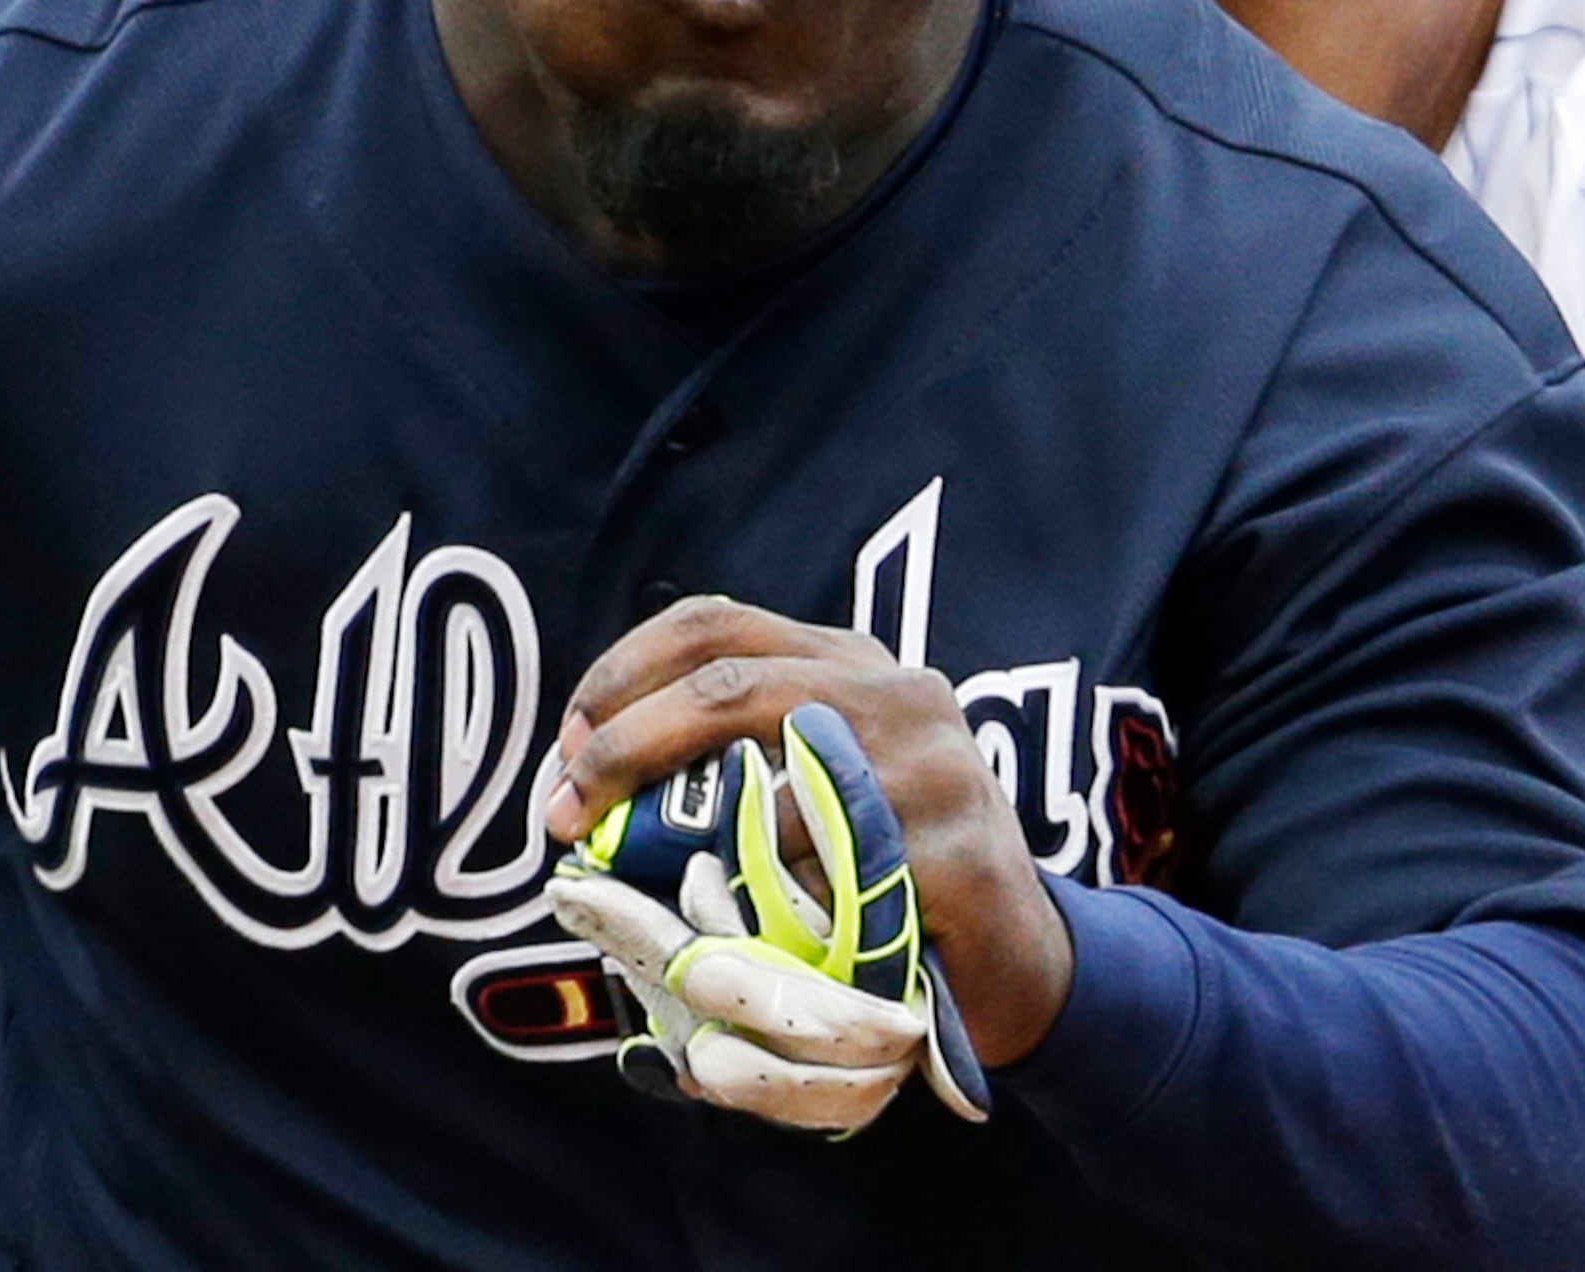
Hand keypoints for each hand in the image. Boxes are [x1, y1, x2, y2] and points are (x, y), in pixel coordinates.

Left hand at [551, 702, 987, 1132]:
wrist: (1020, 958)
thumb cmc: (890, 869)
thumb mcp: (820, 781)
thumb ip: (738, 753)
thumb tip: (587, 770)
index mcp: (849, 662)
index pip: (712, 626)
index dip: (621, 674)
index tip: (569, 743)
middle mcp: (894, 694)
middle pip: (724, 688)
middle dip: (622, 747)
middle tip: (565, 813)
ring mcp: (931, 768)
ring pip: (764, 793)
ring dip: (684, 853)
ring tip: (646, 898)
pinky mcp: (954, 851)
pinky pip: (823, 880)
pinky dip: (768, 912)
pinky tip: (751, 938)